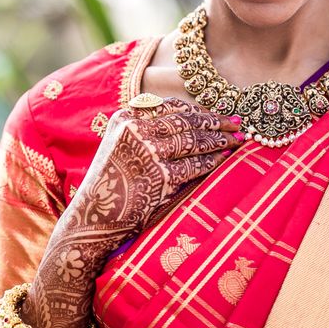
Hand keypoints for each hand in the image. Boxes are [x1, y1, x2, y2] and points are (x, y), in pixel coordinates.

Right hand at [20, 97, 240, 327]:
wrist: (91, 220)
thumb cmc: (111, 187)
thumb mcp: (120, 148)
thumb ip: (146, 131)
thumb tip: (193, 122)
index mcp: (125, 118)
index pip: (171, 107)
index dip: (199, 110)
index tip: (218, 114)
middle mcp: (134, 129)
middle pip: (185, 121)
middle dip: (215, 122)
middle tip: (237, 124)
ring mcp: (145, 152)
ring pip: (192, 141)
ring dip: (218, 140)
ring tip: (236, 140)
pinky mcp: (157, 176)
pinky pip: (193, 166)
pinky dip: (211, 162)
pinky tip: (224, 160)